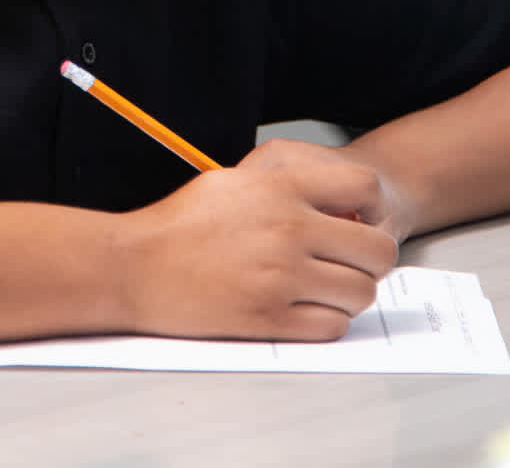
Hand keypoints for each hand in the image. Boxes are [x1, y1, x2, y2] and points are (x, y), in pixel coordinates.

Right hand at [115, 138, 400, 341]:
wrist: (132, 267)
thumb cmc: (177, 226)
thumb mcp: (232, 183)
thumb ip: (285, 188)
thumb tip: (332, 206)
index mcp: (280, 188)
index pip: (364, 187)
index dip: (373, 206)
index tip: (362, 221)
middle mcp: (288, 230)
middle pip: (376, 250)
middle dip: (370, 260)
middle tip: (350, 265)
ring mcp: (280, 277)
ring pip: (360, 293)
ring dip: (349, 294)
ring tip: (324, 290)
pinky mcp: (268, 319)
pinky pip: (331, 326)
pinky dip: (326, 321)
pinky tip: (304, 311)